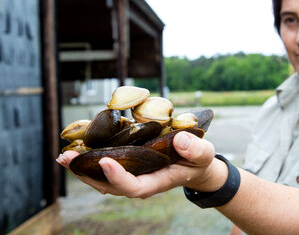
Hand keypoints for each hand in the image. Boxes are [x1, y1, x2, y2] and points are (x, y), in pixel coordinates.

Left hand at [56, 131, 217, 198]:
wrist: (194, 165)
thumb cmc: (198, 161)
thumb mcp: (204, 154)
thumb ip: (196, 150)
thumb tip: (180, 140)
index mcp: (158, 181)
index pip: (134, 186)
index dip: (117, 177)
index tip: (103, 161)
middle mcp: (140, 181)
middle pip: (109, 185)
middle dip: (87, 174)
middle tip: (68, 158)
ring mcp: (133, 175)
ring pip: (102, 178)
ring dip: (82, 168)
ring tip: (65, 155)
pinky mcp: (129, 165)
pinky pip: (105, 166)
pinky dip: (90, 159)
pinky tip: (78, 147)